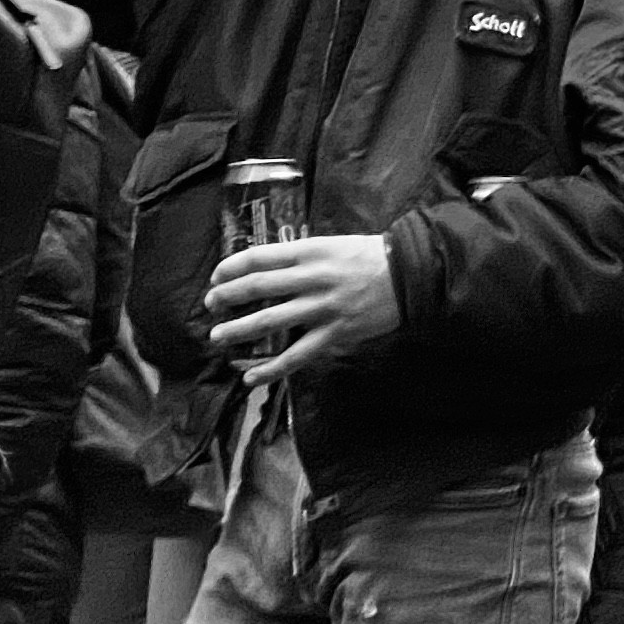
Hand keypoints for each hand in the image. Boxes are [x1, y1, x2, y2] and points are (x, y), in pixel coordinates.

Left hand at [204, 236, 401, 381]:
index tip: (216, 277)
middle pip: (256, 287)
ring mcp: (323, 308)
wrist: (412, 275)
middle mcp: (313, 278)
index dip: (230, 268)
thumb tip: (268, 269)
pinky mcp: (335, 332)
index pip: (259, 257)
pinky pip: (296, 355)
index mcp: (311, 251)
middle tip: (211, 306)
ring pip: (269, 321)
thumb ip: (303, 257)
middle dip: (226, 297)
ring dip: (238, 330)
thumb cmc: (371, 257)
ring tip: (218, 337)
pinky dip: (271, 368)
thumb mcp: (334, 245)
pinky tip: (251, 378)